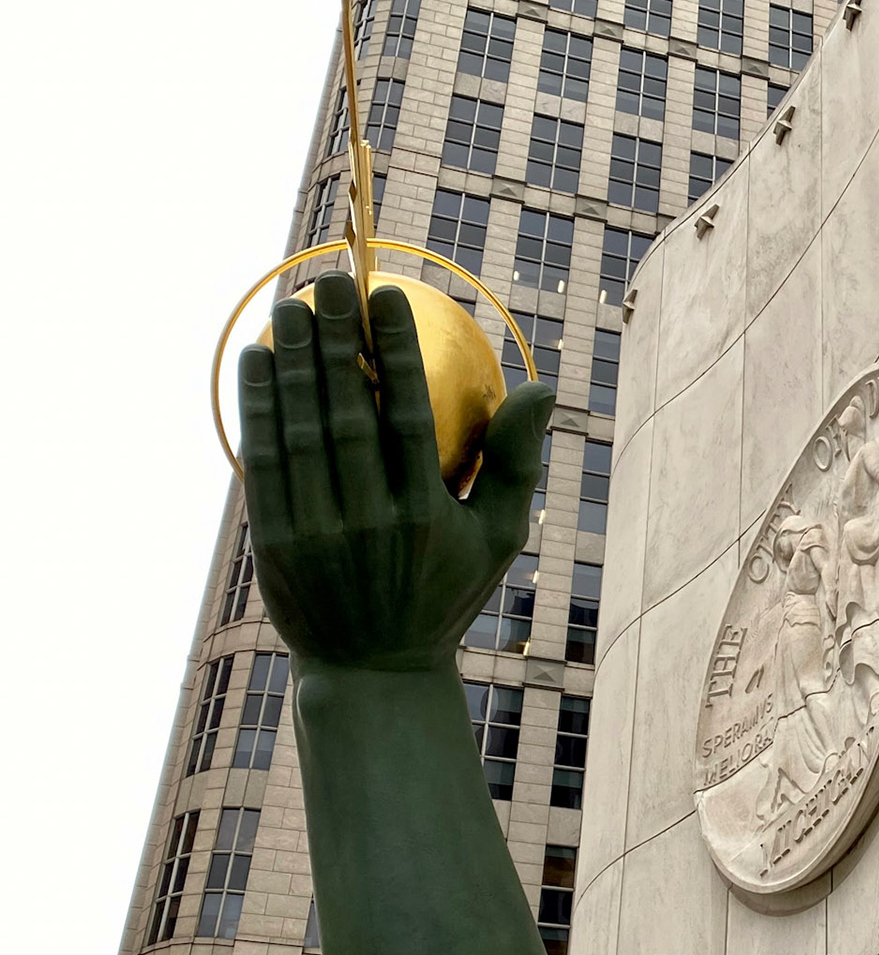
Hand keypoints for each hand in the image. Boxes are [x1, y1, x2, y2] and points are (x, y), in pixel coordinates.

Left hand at [237, 271, 555, 670]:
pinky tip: (259, 358)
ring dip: (293, 362)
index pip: (410, 417)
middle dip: (336, 340)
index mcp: (428, 515)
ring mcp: (318, 533)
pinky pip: (263, 460)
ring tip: (290, 307)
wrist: (373, 671)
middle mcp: (372, 521)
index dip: (395, 351)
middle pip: (349, 414)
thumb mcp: (498, 536)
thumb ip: (517, 461)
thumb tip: (544, 388)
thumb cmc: (445, 592)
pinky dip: (258, 405)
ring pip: (300, 431)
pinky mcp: (274, 543)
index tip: (385, 297)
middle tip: (329, 283)